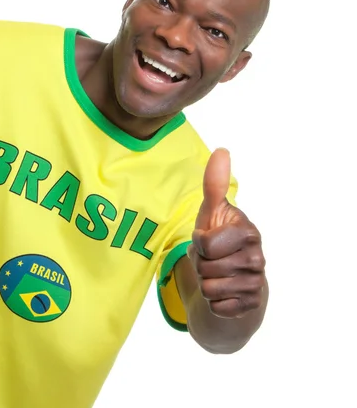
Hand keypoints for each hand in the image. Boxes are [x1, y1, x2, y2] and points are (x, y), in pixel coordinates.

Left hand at [187, 148, 265, 318]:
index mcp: (247, 231)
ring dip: (207, 283)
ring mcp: (257, 283)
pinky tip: (224, 292)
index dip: (199, 242)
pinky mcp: (251, 305)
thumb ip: (215, 184)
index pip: (205, 243)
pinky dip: (214, 302)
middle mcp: (257, 257)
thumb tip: (222, 150)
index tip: (209, 239)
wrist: (232, 278)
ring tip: (217, 274)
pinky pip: (218, 307)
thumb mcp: (212, 212)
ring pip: (210, 288)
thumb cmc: (219, 240)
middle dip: (202, 264)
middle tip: (213, 260)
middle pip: (206, 267)